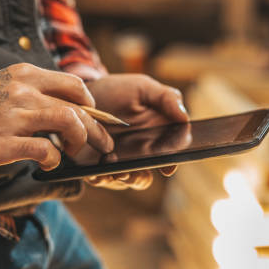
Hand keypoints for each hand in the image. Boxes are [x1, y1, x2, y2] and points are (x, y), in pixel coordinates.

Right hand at [0, 63, 113, 170]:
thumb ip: (29, 93)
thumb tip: (61, 112)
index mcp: (23, 75)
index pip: (73, 84)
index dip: (92, 105)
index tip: (95, 119)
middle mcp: (22, 91)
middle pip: (79, 106)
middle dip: (98, 129)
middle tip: (103, 145)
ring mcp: (12, 117)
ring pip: (69, 122)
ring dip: (80, 141)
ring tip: (72, 152)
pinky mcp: (1, 144)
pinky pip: (45, 151)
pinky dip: (54, 159)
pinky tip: (46, 163)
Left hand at [83, 74, 188, 189]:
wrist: (82, 94)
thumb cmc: (117, 90)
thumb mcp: (143, 88)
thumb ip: (167, 98)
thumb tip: (185, 118)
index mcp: (155, 137)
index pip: (169, 156)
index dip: (170, 164)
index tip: (167, 167)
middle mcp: (138, 153)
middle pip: (145, 175)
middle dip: (140, 177)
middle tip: (132, 171)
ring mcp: (116, 160)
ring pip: (124, 180)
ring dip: (121, 178)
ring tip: (115, 169)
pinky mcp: (95, 164)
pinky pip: (100, 179)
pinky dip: (101, 177)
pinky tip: (99, 167)